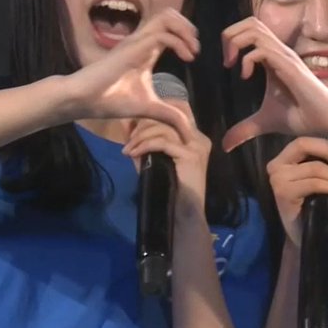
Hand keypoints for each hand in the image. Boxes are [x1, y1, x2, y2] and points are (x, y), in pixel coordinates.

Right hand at [68, 8, 199, 142]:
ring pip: (165, 16)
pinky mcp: (132, 48)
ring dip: (184, 30)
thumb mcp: (149, 109)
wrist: (83, 100)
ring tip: (191, 50)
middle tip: (194, 48)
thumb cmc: (111, 100)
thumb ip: (170, 116)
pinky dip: (178, 42)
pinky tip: (186, 58)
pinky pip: (161, 35)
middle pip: (168, 13)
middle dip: (187, 26)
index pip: (168, 25)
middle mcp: (142, 40)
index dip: (186, 34)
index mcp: (146, 48)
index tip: (193, 56)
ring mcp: (136, 41)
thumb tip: (189, 134)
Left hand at [122, 98, 211, 216]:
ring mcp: (197, 146)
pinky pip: (162, 142)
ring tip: (127, 149)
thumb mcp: (155, 161)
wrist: (183, 213)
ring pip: (163, 128)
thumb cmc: (169, 190)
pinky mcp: (191, 155)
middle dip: (143, 124)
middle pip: (168, 117)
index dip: (153, 114)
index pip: (175, 113)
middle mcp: (199, 138)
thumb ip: (146, 145)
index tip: (133, 127)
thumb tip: (127, 129)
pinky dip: (144, 145)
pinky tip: (132, 153)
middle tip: (127, 139)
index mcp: (195, 138)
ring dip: (140, 136)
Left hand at [220, 17, 327, 150]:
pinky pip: (262, 50)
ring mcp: (285, 57)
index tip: (226, 65)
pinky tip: (245, 77)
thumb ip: (244, 129)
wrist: (327, 123)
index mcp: (272, 58)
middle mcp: (279, 52)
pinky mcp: (290, 67)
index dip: (232, 40)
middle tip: (226, 61)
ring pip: (254, 29)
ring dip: (236, 43)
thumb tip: (225, 145)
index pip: (250, 29)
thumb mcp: (264, 122)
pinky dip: (247, 60)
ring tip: (232, 66)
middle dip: (230, 35)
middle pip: (250, 21)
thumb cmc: (302, 117)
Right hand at [267, 137, 327, 247]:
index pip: (303, 140)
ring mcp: (277, 180)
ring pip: (314, 168)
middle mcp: (275, 166)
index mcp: (283, 159)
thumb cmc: (316, 206)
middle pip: (303, 145)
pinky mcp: (283, 193)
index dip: (325, 144)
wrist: (306, 235)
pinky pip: (314, 183)